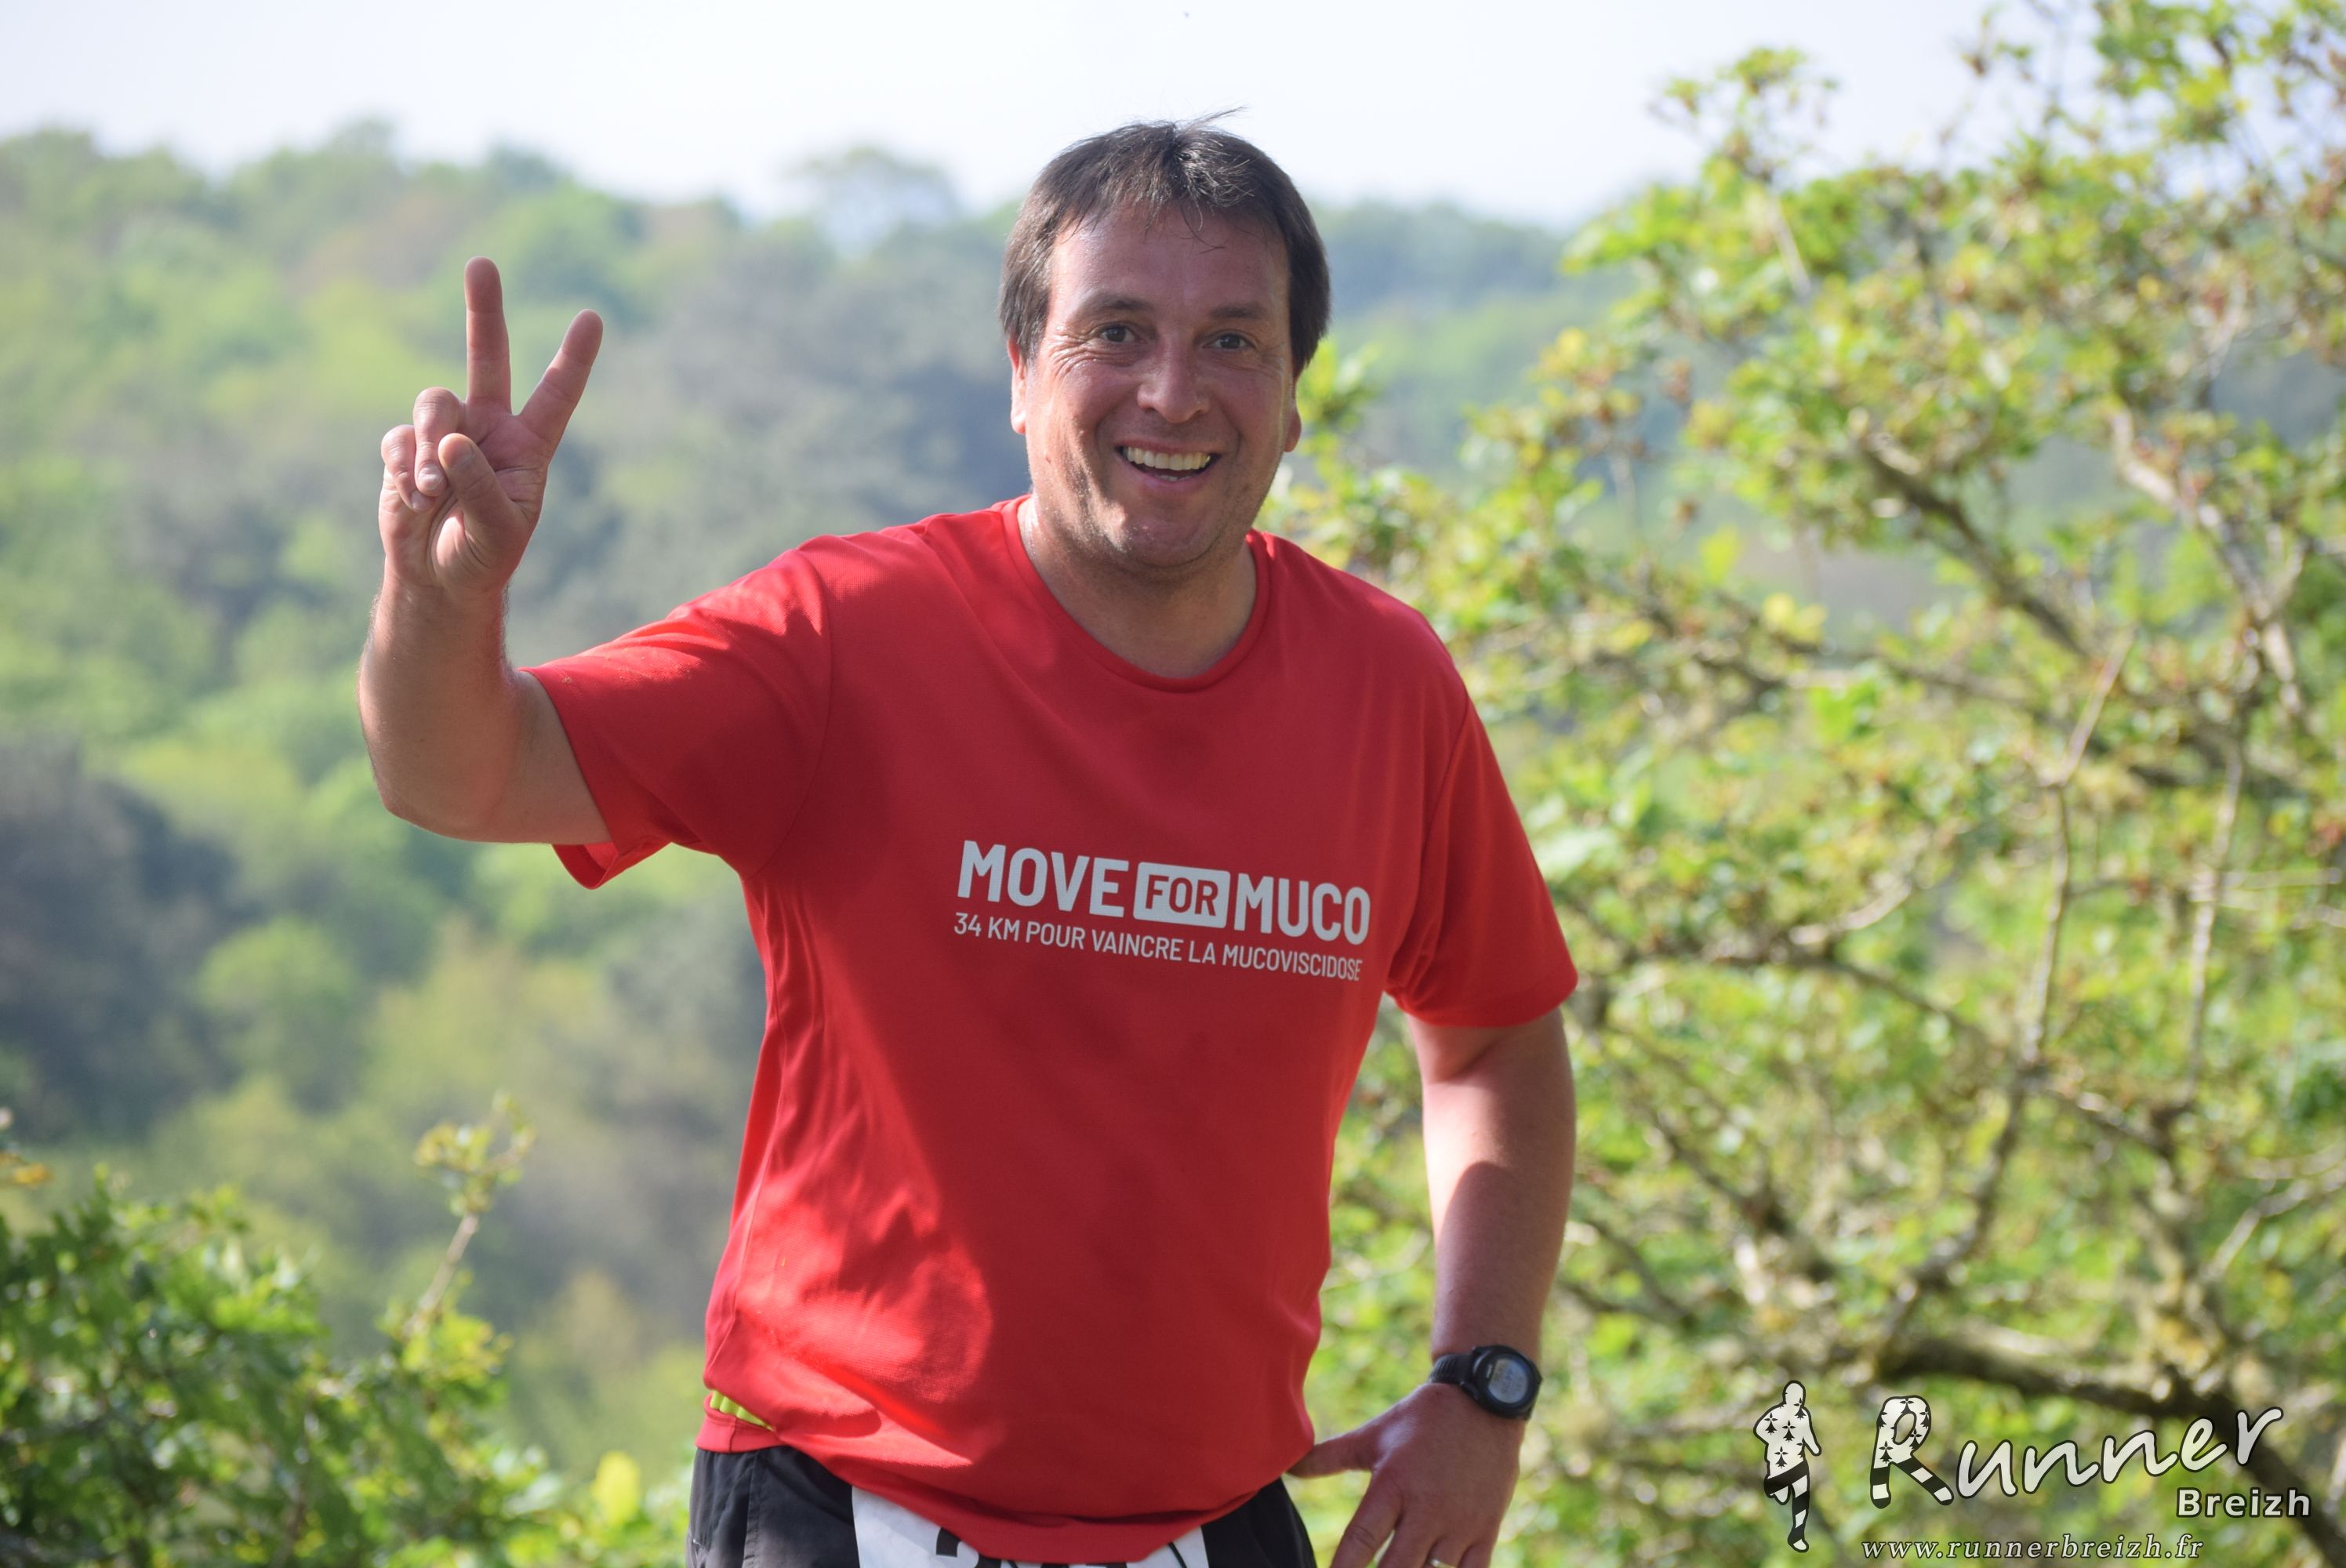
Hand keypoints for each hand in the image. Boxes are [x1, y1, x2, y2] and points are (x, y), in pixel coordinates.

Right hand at [378, 257, 601, 601]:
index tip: (593, 317)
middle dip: (483, 310)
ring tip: (432, 489)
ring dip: (431, 444)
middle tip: (481, 263)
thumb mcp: (497, 530)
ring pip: (434, 403)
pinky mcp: (407, 447)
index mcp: (528, 446)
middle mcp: (489, 428)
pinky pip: (401, 440)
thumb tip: (450, 441)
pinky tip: (414, 500)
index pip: (556, 395)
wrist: (438, 578)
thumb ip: (479, 485)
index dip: (573, 358)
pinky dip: (406, 468)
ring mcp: (446, 433)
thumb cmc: (483, 556)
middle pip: (488, 358)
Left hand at [1289, 1384, 1524, 1567]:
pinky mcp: (1487, 1528)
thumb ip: (1330, 1457)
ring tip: (1402, 1563)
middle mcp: (1427, 1509)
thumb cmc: (1422, 1419)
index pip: (1360, 1540)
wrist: (1485, 1402)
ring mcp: (1460, 1522)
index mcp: (1393, 1485)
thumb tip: (1288, 1468)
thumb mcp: (1374, 1435)